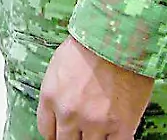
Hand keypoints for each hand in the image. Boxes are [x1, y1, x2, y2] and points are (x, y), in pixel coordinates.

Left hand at [36, 37, 153, 139]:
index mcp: (50, 97)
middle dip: (73, 137)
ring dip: (94, 138)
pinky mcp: (121, 126)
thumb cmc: (90, 43)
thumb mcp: (59, 64)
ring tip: (101, 129)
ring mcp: (94, 122)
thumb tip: (61, 107)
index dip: (56, 133)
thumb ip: (57, 92)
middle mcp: (68, 114)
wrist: (119, 37)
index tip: (64, 131)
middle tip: (82, 130)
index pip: (46, 131)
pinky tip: (116, 133)